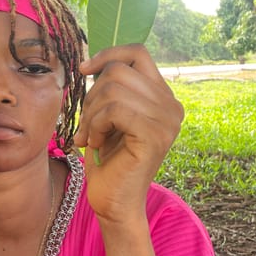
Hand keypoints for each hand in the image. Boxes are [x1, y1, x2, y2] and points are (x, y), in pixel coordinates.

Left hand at [74, 45, 183, 226]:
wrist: (113, 202)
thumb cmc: (107, 159)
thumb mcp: (107, 114)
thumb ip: (110, 87)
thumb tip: (90, 62)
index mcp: (163, 96)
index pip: (137, 53)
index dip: (108, 54)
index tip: (83, 70)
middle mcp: (172, 106)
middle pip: (118, 71)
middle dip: (91, 95)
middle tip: (86, 123)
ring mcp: (167, 120)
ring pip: (112, 90)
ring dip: (90, 114)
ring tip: (90, 135)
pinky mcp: (155, 135)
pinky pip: (114, 110)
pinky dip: (95, 124)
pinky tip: (94, 143)